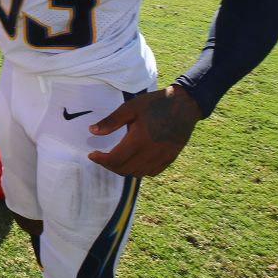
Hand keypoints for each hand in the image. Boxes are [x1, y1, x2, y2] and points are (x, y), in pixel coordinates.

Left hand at [87, 85, 201, 176]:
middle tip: (102, 157)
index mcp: (139, 141)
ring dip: (123, 169)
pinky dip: (139, 171)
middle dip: (109, 166)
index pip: (115, 160)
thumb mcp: (130, 108)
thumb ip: (111, 121)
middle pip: (124, 169)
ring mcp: (161, 158)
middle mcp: (150, 154)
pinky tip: (134, 161)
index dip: (101, 160)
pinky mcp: (169, 159)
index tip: (92, 155)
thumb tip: (92, 131)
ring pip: (137, 173)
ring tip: (115, 159)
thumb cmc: (156, 104)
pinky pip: (151, 172)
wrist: (185, 105)